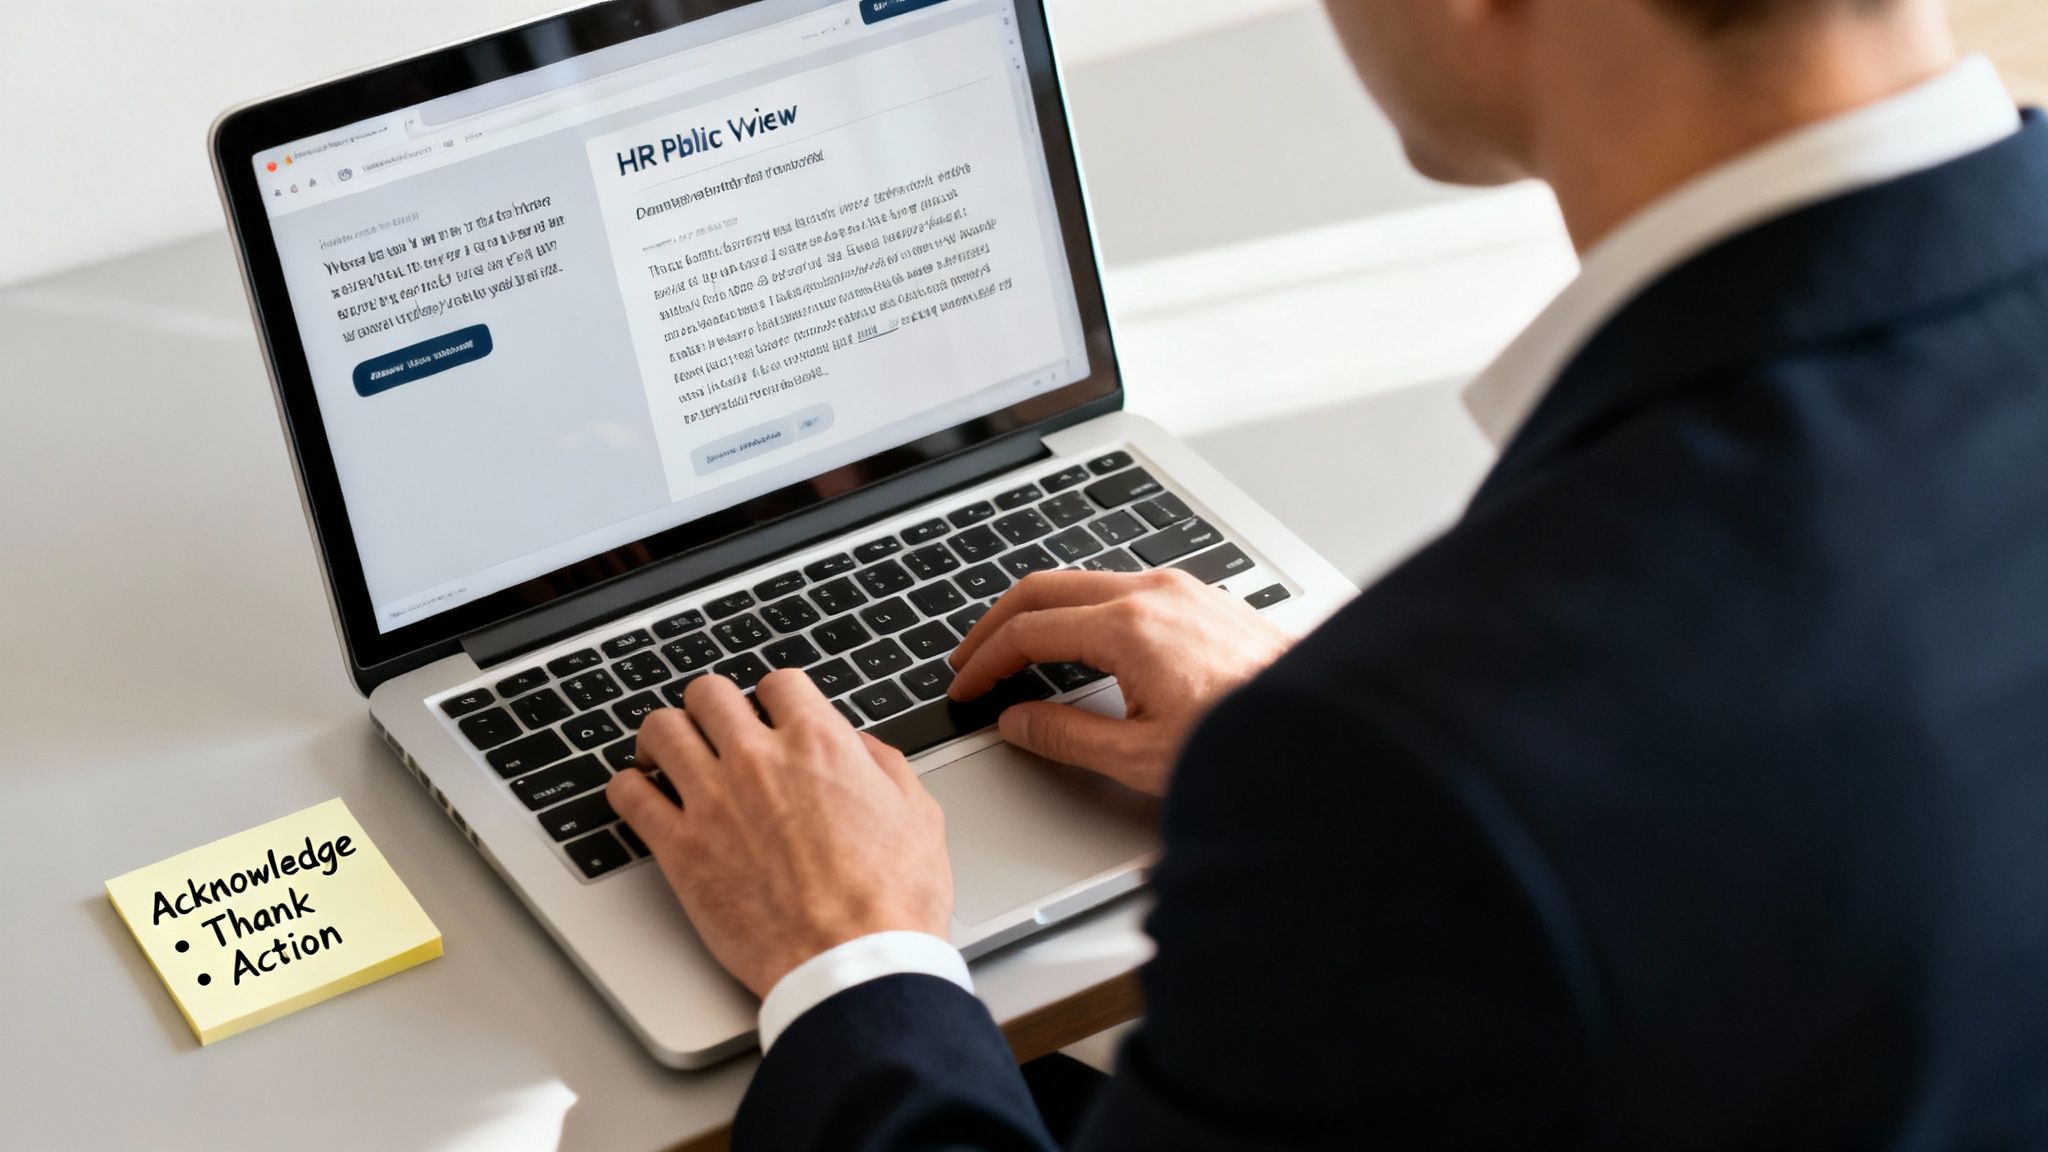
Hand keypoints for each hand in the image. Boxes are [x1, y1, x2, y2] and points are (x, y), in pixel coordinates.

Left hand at [606, 671, 952, 998]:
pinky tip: (639, 793)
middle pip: (709, 694)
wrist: (853, 963)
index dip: (774, 697)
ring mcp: (713, 801)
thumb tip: (861, 746)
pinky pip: (629, 795)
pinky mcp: (680, 849)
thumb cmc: (891, 902)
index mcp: (819, 744)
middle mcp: (760, 760)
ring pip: (662, 730)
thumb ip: (885, 767)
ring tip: (666, 751)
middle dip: (712, 706)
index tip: (769, 714)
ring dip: (664, 736)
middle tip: (713, 727)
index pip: (778, 683)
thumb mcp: (919, 816)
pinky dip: (628, 787)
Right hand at [948, 569, 1292, 796]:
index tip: (967, 686)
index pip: (1029, 630)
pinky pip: (1124, 590)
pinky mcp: (1203, 600)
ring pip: (1086, 583)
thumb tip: (1018, 722)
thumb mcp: (1140, 757)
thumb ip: (1066, 736)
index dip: (985, 660)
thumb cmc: (1249, 743)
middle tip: (971, 658)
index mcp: (1130, 627)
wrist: (1325, 731)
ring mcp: (1183, 590)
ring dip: (1042, 613)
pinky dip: (1084, 612)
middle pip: (1046, 587)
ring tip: (1017, 651)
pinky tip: (1080, 644)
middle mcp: (1155, 593)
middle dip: (998, 623)